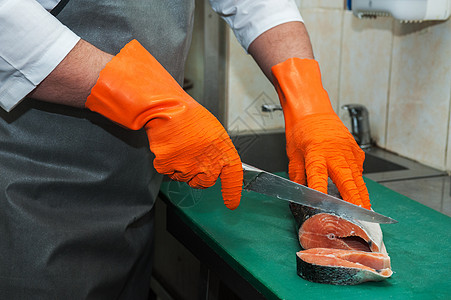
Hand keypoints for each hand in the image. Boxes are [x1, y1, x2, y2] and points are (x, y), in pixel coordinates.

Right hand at [86, 40, 241, 209]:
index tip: (231, 203)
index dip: (232, 193)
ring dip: (183, 168)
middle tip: (193, 158)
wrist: (169, 109)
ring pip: (186, 178)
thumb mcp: (215, 132)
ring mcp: (188, 168)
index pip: (233, 178)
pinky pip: (169, 173)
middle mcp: (208, 164)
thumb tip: (217, 163)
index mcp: (223, 152)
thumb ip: (218, 151)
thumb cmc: (191, 116)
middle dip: (200, 176)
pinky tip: (170, 148)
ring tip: (180, 147)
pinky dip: (168, 164)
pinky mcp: (169, 168)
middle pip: (205, 182)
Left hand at [272, 58, 369, 208]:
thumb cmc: (302, 132)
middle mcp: (334, 152)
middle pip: (347, 179)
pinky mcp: (355, 150)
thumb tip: (301, 195)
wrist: (313, 112)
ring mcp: (348, 150)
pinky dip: (359, 181)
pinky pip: (359, 169)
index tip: (323, 204)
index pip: (317, 176)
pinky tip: (358, 191)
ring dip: (361, 193)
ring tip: (365, 209)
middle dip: (354, 197)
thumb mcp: (293, 155)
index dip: (320, 191)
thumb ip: (298, 176)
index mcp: (315, 153)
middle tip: (360, 213)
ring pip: (357, 176)